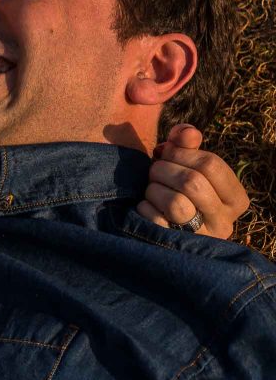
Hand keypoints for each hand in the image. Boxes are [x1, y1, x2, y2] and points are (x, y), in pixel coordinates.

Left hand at [137, 124, 249, 238]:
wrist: (157, 229)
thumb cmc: (174, 188)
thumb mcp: (183, 164)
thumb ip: (186, 144)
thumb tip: (188, 132)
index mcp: (235, 199)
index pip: (212, 164)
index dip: (182, 152)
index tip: (166, 152)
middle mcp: (224, 222)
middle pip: (193, 182)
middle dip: (164, 169)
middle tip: (155, 171)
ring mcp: (202, 238)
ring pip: (176, 204)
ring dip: (154, 189)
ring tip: (152, 190)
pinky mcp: (176, 247)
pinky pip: (155, 220)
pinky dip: (144, 207)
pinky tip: (146, 207)